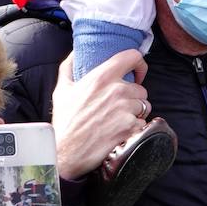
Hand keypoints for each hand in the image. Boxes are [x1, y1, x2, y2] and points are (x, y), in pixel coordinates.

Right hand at [53, 50, 149, 179]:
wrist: (65, 152)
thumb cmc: (64, 121)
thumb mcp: (62, 90)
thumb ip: (69, 67)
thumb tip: (75, 53)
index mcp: (102, 77)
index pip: (132, 57)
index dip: (138, 64)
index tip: (136, 74)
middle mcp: (118, 91)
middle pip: (141, 88)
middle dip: (134, 97)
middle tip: (120, 106)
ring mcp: (126, 110)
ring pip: (144, 106)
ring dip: (136, 113)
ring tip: (120, 120)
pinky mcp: (131, 129)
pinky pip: (143, 124)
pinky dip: (136, 128)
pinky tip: (121, 132)